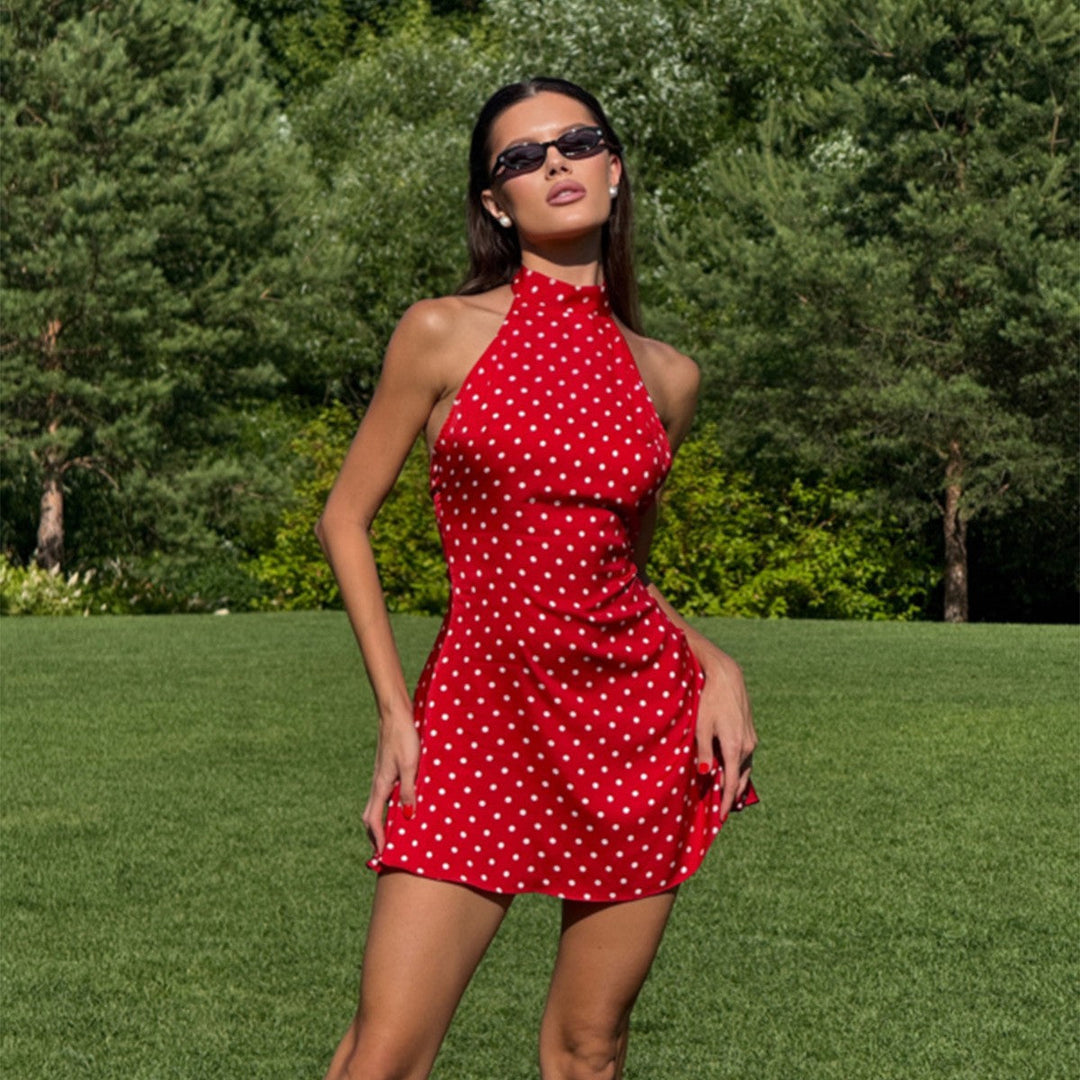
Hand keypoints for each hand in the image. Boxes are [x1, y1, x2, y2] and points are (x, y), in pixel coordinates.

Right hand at [362, 708, 419, 854]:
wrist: (394, 715)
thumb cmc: (404, 738)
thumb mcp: (410, 766)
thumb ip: (408, 790)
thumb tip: (408, 816)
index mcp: (380, 786)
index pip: (373, 820)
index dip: (377, 838)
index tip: (382, 854)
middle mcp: (377, 784)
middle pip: (370, 816)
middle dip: (375, 835)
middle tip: (383, 850)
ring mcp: (380, 777)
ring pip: (375, 806)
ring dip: (380, 822)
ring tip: (390, 835)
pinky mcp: (386, 769)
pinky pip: (382, 796)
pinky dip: (385, 808)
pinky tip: (397, 807)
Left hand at [694, 650, 756, 820]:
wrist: (727, 678)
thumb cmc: (710, 701)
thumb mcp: (701, 727)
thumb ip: (704, 753)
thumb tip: (707, 775)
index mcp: (734, 748)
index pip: (732, 783)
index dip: (726, 801)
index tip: (721, 817)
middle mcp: (747, 746)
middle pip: (742, 779)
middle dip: (733, 796)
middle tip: (725, 812)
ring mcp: (751, 740)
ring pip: (746, 769)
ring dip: (739, 784)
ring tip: (733, 799)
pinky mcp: (750, 733)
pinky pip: (747, 758)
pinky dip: (741, 770)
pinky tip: (735, 773)